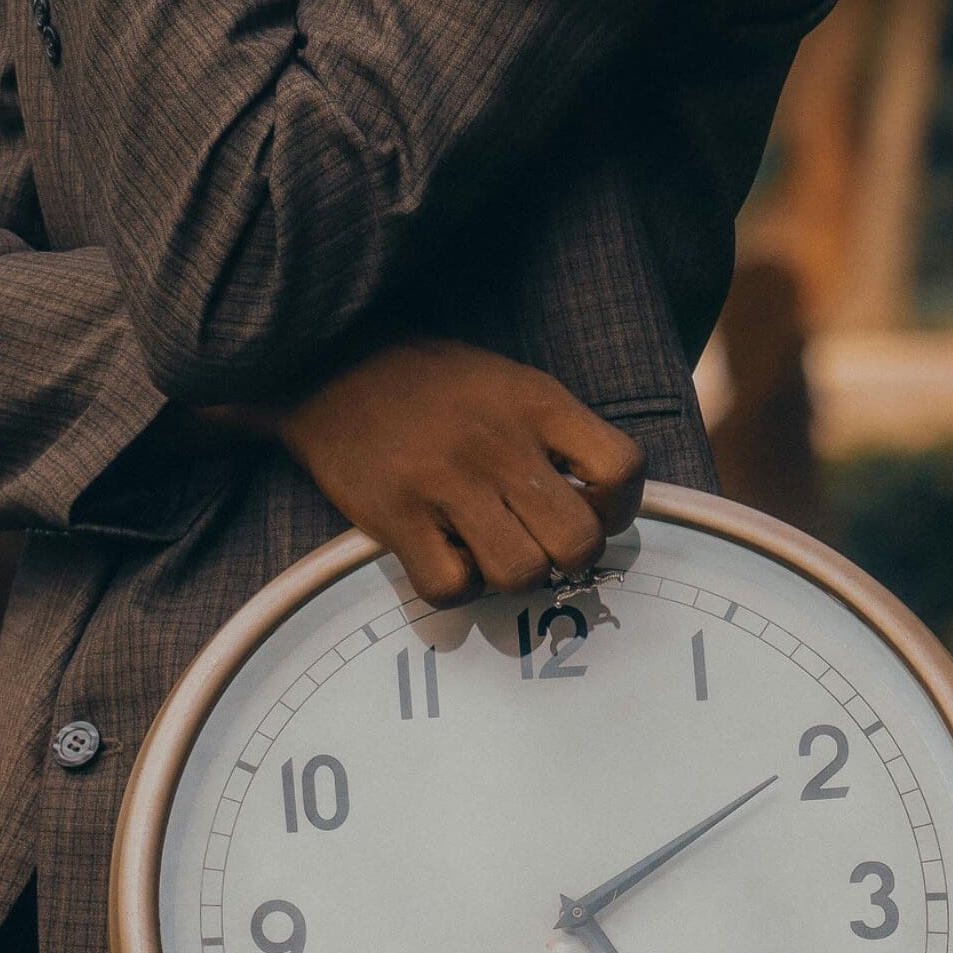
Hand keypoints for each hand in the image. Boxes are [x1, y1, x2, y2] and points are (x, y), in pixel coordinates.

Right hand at [240, 337, 633, 604]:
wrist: (330, 364)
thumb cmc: (433, 385)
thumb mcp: (512, 384)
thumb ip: (558, 436)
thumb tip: (600, 507)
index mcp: (537, 404)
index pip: (621, 469)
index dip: (619, 507)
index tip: (591, 509)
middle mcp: (499, 444)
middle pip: (578, 541)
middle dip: (568, 557)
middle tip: (540, 543)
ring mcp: (446, 482)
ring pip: (521, 574)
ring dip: (511, 575)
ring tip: (488, 550)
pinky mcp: (396, 516)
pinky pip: (452, 587)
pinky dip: (455, 587)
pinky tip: (443, 557)